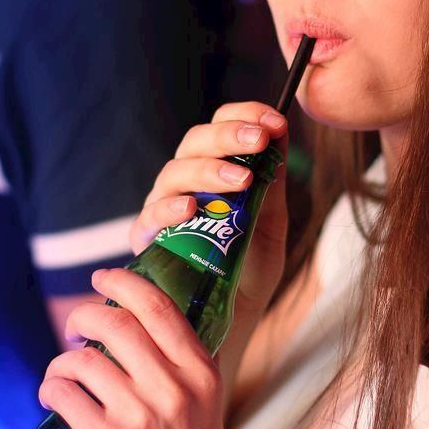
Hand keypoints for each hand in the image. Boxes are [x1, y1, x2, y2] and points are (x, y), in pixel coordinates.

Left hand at [38, 268, 244, 428]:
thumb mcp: (209, 404)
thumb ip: (186, 365)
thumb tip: (149, 325)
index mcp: (202, 372)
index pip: (159, 307)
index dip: (124, 283)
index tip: (105, 278)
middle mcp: (175, 388)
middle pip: (115, 324)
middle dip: (84, 315)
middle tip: (75, 326)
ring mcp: (141, 416)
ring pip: (83, 359)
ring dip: (62, 359)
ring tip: (63, 370)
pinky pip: (65, 394)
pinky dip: (51, 386)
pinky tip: (53, 393)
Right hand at [131, 101, 289, 320]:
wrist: (235, 313)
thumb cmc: (252, 264)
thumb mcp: (272, 221)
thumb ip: (272, 182)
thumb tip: (280, 135)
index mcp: (216, 166)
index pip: (222, 124)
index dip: (246, 115)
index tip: (274, 123)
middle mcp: (186, 179)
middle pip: (197, 140)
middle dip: (230, 135)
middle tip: (259, 140)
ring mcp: (164, 204)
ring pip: (176, 171)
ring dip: (209, 169)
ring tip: (240, 180)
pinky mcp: (147, 237)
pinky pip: (152, 215)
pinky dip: (170, 207)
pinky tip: (191, 207)